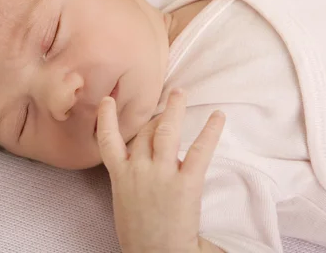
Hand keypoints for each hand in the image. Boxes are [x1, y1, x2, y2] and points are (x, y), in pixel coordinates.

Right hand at [95, 89, 225, 252]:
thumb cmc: (138, 233)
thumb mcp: (123, 201)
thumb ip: (128, 177)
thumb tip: (139, 161)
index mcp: (120, 175)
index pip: (108, 139)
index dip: (107, 117)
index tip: (109, 100)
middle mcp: (138, 169)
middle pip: (145, 132)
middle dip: (155, 115)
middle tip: (166, 100)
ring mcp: (161, 174)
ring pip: (166, 132)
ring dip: (174, 110)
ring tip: (180, 93)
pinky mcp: (185, 183)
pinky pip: (199, 151)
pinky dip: (210, 132)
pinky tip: (218, 117)